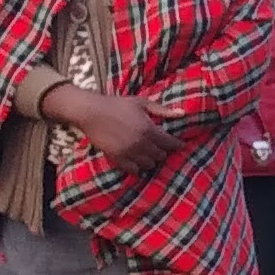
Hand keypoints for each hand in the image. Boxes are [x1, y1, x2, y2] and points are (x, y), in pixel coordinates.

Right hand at [54, 86, 172, 178]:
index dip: (176, 145)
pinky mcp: (117, 159)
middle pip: (161, 156)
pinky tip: (137, 161)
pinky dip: (138, 168)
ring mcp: (129, 153)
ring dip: (151, 160)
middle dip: (162, 151)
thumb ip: (162, 110)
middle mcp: (141, 144)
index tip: (179, 145)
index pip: (170, 144)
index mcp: (149, 129)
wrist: (91, 112)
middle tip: (160, 147)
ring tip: (147, 153)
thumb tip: (182, 113)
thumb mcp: (141, 103)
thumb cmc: (117, 105)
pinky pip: (134, 170)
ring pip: (149, 165)